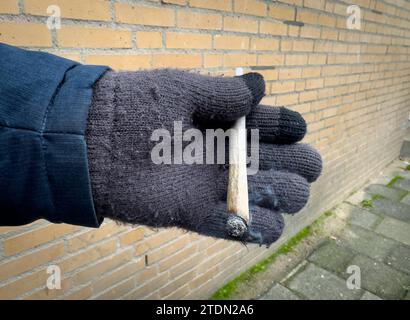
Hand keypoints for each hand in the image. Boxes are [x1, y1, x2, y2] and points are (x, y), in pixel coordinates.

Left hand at [86, 69, 321, 245]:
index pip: (267, 127)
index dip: (287, 128)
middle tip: (304, 164)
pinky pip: (234, 227)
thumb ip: (224, 92)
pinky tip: (271, 223)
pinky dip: (256, 229)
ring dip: (283, 196)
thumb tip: (262, 86)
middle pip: (273, 164)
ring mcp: (210, 186)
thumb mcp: (182, 89)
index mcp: (221, 123)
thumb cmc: (134, 106)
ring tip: (289, 190)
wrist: (93, 141)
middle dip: (296, 165)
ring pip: (263, 198)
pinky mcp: (194, 213)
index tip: (295, 128)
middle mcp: (220, 155)